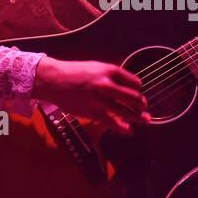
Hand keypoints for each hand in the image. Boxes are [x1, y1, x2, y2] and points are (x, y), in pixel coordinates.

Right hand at [33, 58, 150, 134]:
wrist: (54, 80)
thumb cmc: (74, 72)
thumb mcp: (96, 67)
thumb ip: (111, 76)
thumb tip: (127, 86)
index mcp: (109, 71)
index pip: (134, 82)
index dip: (139, 88)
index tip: (138, 92)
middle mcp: (107, 85)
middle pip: (134, 98)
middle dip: (141, 104)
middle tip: (143, 107)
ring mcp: (100, 100)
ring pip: (127, 112)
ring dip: (138, 117)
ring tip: (144, 119)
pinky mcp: (93, 113)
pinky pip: (113, 123)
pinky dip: (124, 128)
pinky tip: (129, 130)